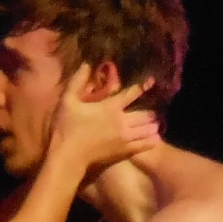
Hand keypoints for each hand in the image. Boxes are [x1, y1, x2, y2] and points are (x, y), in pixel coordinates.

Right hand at [44, 65, 160, 173]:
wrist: (68, 157)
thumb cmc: (66, 127)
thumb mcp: (68, 100)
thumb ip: (77, 81)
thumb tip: (87, 64)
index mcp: (110, 107)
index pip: (132, 93)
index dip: (143, 86)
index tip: (152, 81)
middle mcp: (122, 121)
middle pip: (144, 114)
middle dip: (151, 111)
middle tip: (155, 110)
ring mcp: (125, 138)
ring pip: (147, 129)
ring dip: (152, 125)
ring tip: (156, 124)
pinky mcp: (124, 152)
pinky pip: (144, 145)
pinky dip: (151, 141)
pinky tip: (155, 138)